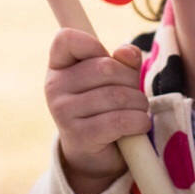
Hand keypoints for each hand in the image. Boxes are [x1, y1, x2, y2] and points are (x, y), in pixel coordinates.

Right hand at [45, 27, 150, 193]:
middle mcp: (54, 87)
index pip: (66, 39)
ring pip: (117, 95)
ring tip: (138, 110)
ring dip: (139, 103)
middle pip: (106, 67)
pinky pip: (118, 121)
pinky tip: (140, 124)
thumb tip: (127, 52)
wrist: (93, 154)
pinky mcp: (79, 136)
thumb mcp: (112, 79)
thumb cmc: (104, 107)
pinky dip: (138, 121)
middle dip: (131, 80)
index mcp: (58, 67)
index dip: (94, 45)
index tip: (106, 60)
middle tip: (134, 93)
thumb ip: (122, 60)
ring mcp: (63, 112)